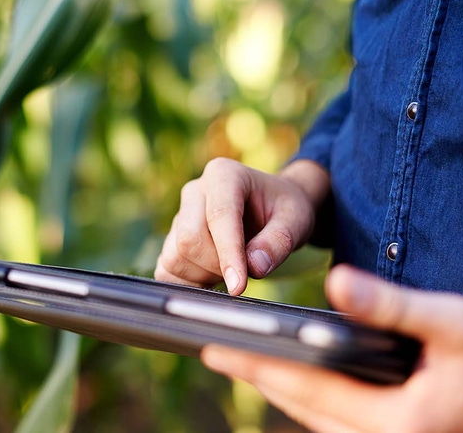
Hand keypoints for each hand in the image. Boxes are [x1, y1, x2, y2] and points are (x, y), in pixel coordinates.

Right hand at [154, 158, 328, 294]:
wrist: (271, 208)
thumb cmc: (283, 210)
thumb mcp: (296, 220)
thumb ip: (279, 241)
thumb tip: (255, 267)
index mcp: (223, 175)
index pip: (219, 217)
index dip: (228, 254)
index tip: (239, 286)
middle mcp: (195, 191)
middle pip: (190, 239)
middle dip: (218, 265)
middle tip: (246, 270)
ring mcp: (179, 215)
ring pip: (176, 257)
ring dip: (204, 275)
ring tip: (231, 268)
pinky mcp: (172, 239)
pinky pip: (166, 269)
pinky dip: (188, 282)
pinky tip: (211, 277)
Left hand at [201, 265, 462, 431]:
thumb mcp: (451, 321)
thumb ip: (388, 304)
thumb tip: (334, 281)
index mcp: (396, 419)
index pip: (306, 387)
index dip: (256, 364)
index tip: (214, 348)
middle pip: (300, 409)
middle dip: (256, 377)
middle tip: (214, 351)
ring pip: (313, 421)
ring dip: (278, 390)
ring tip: (243, 361)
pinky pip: (334, 425)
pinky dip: (307, 401)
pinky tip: (293, 380)